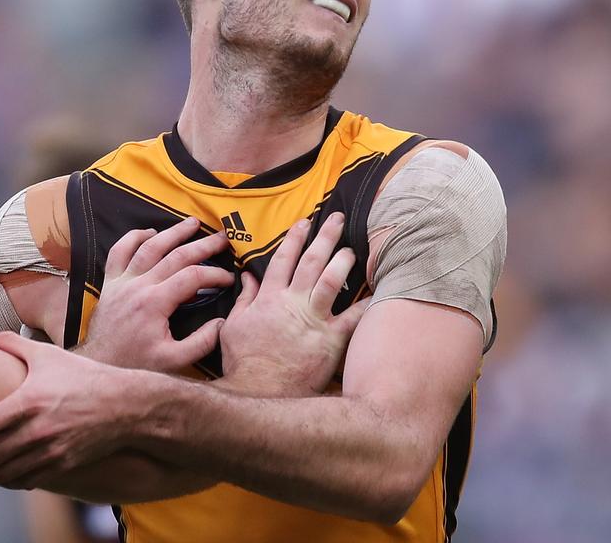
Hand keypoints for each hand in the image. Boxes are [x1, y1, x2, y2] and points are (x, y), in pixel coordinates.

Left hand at [0, 331, 138, 488]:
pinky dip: (4, 481)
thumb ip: (6, 343)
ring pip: (1, 474)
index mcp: (27, 401)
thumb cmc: (81, 376)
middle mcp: (36, 431)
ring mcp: (49, 452)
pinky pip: (24, 481)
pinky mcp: (61, 466)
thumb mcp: (44, 354)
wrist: (124, 406)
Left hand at [77, 216, 232, 372]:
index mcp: (155, 303)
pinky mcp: (110, 282)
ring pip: (149, 246)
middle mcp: (138, 286)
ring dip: (173, 232)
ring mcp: (121, 281)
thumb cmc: (136, 364)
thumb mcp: (174, 361)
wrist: (101, 365)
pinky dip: (133, 237)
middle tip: (223, 238)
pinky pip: (119, 251)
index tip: (229, 279)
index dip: (215, 274)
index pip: (192, 277)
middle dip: (203, 245)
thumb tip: (222, 323)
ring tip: (193, 223)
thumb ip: (201, 342)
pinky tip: (150, 232)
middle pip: (175, 255)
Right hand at [219, 213, 366, 396]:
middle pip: (312, 262)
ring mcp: (313, 320)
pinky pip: (352, 318)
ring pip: (332, 281)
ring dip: (343, 261)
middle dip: (325, 237)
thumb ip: (244, 299)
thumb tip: (247, 277)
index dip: (295, 238)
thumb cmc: (245, 362)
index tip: (304, 222)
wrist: (259, 392)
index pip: (283, 259)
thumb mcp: (233, 326)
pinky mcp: (330, 340)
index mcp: (269, 297)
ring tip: (352, 249)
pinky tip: (377, 292)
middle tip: (337, 219)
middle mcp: (293, 303)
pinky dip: (365, 304)